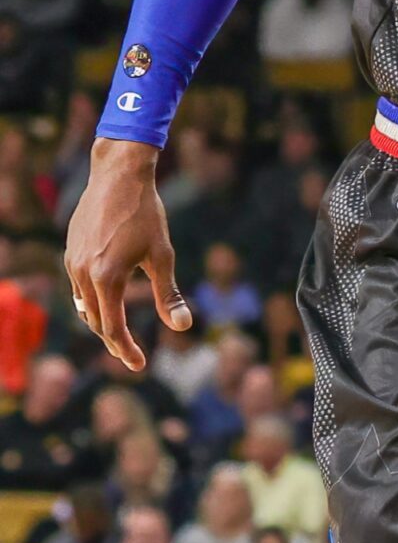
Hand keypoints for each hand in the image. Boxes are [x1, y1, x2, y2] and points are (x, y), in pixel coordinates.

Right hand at [65, 141, 192, 372]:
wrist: (118, 176)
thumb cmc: (146, 215)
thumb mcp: (162, 256)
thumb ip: (168, 294)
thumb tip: (182, 327)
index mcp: (107, 278)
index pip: (113, 328)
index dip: (126, 351)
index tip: (139, 366)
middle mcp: (83, 273)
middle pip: (96, 321)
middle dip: (114, 341)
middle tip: (131, 355)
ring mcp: (73, 262)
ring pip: (85, 306)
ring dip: (102, 322)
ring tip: (119, 334)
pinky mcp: (70, 252)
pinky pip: (78, 288)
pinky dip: (93, 302)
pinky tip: (107, 303)